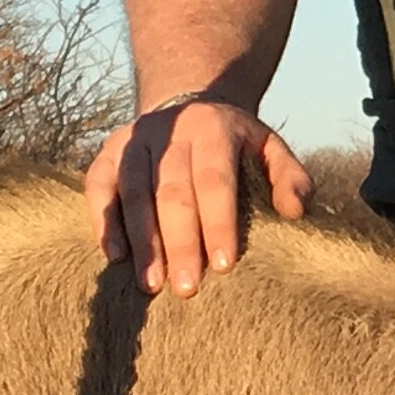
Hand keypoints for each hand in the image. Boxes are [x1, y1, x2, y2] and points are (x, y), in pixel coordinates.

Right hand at [85, 97, 312, 297]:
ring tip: (150, 285)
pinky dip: (103, 221)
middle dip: (179, 243)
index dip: (218, 222)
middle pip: (172, 191)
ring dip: (142, 241)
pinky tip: (115, 257)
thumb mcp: (270, 148)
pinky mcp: (107, 152)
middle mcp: (170, 130)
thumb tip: (295, 212)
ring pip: (133, 192)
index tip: (225, 266)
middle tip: (187, 289)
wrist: (189, 105)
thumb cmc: (236, 144)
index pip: (214, 179)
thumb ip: (289, 177)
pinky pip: (98, 187)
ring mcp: (134, 140)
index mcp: (214, 128)